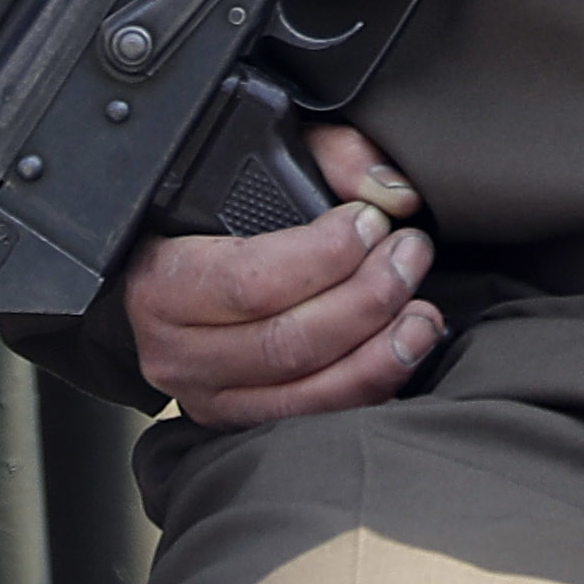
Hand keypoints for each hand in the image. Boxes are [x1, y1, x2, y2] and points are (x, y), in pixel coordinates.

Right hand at [123, 124, 441, 424]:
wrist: (176, 279)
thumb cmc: (220, 216)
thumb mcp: (263, 161)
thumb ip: (332, 158)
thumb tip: (391, 195)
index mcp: (162, 283)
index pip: (249, 282)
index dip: (324, 256)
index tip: (370, 222)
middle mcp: (177, 353)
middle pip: (286, 342)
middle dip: (367, 298)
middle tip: (410, 255)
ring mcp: (209, 399)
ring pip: (305, 393)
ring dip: (380, 352)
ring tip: (421, 313)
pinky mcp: (244, 425)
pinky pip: (317, 419)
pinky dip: (371, 388)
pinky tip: (403, 351)